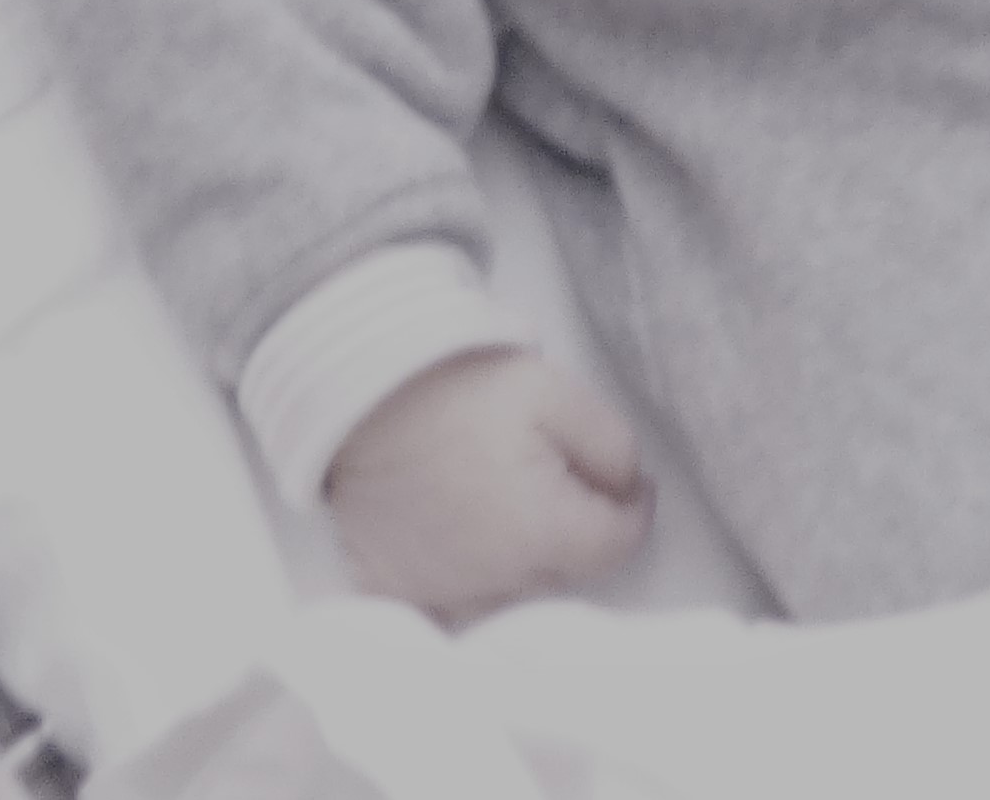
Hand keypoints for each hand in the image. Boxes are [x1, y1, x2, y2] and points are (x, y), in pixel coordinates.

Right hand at [322, 348, 652, 625]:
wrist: (355, 386)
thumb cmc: (458, 385)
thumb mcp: (554, 391)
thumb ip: (612, 446)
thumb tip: (629, 489)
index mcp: (541, 533)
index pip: (617, 545)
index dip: (634, 509)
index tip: (629, 482)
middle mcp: (497, 580)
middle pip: (566, 572)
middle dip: (579, 532)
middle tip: (564, 479)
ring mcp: (443, 591)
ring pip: (514, 593)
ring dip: (526, 560)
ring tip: (511, 503)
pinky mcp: (399, 587)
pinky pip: (452, 604)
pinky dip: (467, 580)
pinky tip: (462, 538)